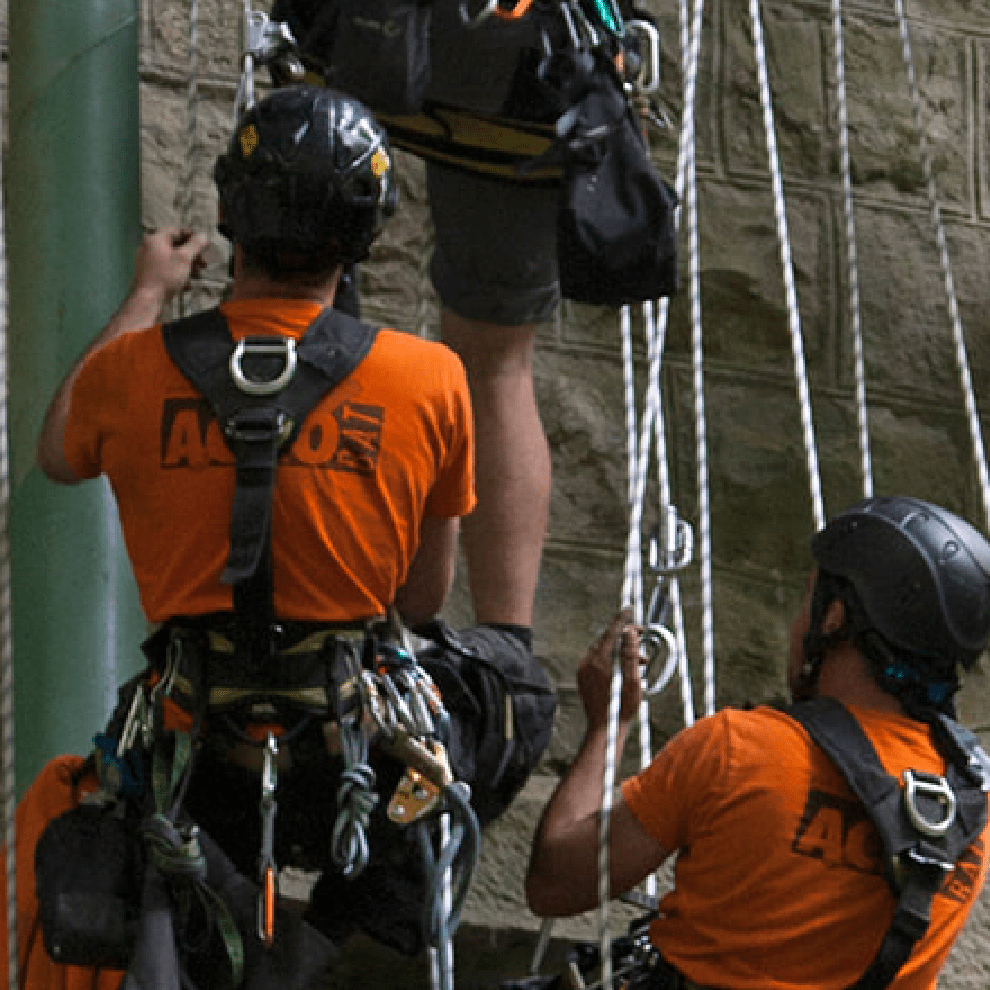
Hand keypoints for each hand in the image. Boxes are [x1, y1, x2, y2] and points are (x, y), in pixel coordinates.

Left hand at [131, 227, 208, 308]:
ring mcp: (147, 262)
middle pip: (175, 246)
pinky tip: (186, 284)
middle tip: (204, 263)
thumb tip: (204, 235)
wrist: (148, 299)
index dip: (193, 236)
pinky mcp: (148, 275)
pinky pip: (166, 270)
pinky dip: (178, 274)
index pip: (177, 231)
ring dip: (187, 266)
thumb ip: (195, 245)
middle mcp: (149, 247)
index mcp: (156, 239)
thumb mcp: (184, 258)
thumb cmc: (166, 275)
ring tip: (198, 275)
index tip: (205, 245)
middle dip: (192, 254)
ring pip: (171, 259)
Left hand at [577, 610, 641, 732]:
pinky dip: (611, 659)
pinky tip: (625, 668)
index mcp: (600, 662)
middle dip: (625, 637)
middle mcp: (588, 663)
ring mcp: (583, 670)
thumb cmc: (621, 709)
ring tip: (641, 661)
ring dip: (620, 650)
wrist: (604, 730)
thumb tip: (630, 633)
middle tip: (642, 637)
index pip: (612, 632)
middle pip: (606, 640)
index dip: (622, 620)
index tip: (630, 609)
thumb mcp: (632, 681)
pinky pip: (596, 660)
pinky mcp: (582, 677)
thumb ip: (631, 655)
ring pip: (602, 650)